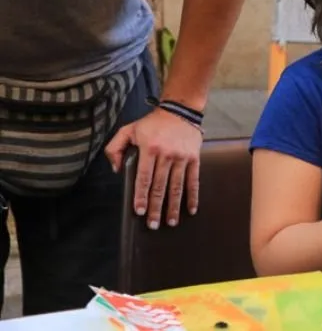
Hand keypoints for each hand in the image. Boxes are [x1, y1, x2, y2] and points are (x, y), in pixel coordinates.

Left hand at [106, 109, 202, 228]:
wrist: (180, 110)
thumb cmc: (153, 123)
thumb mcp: (128, 130)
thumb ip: (115, 148)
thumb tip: (117, 169)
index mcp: (149, 149)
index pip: (144, 178)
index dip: (141, 196)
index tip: (139, 211)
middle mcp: (166, 155)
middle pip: (160, 186)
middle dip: (156, 207)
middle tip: (153, 224)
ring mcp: (182, 157)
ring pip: (177, 187)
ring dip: (173, 206)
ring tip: (171, 222)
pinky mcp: (194, 158)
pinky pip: (193, 180)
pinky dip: (193, 196)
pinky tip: (191, 209)